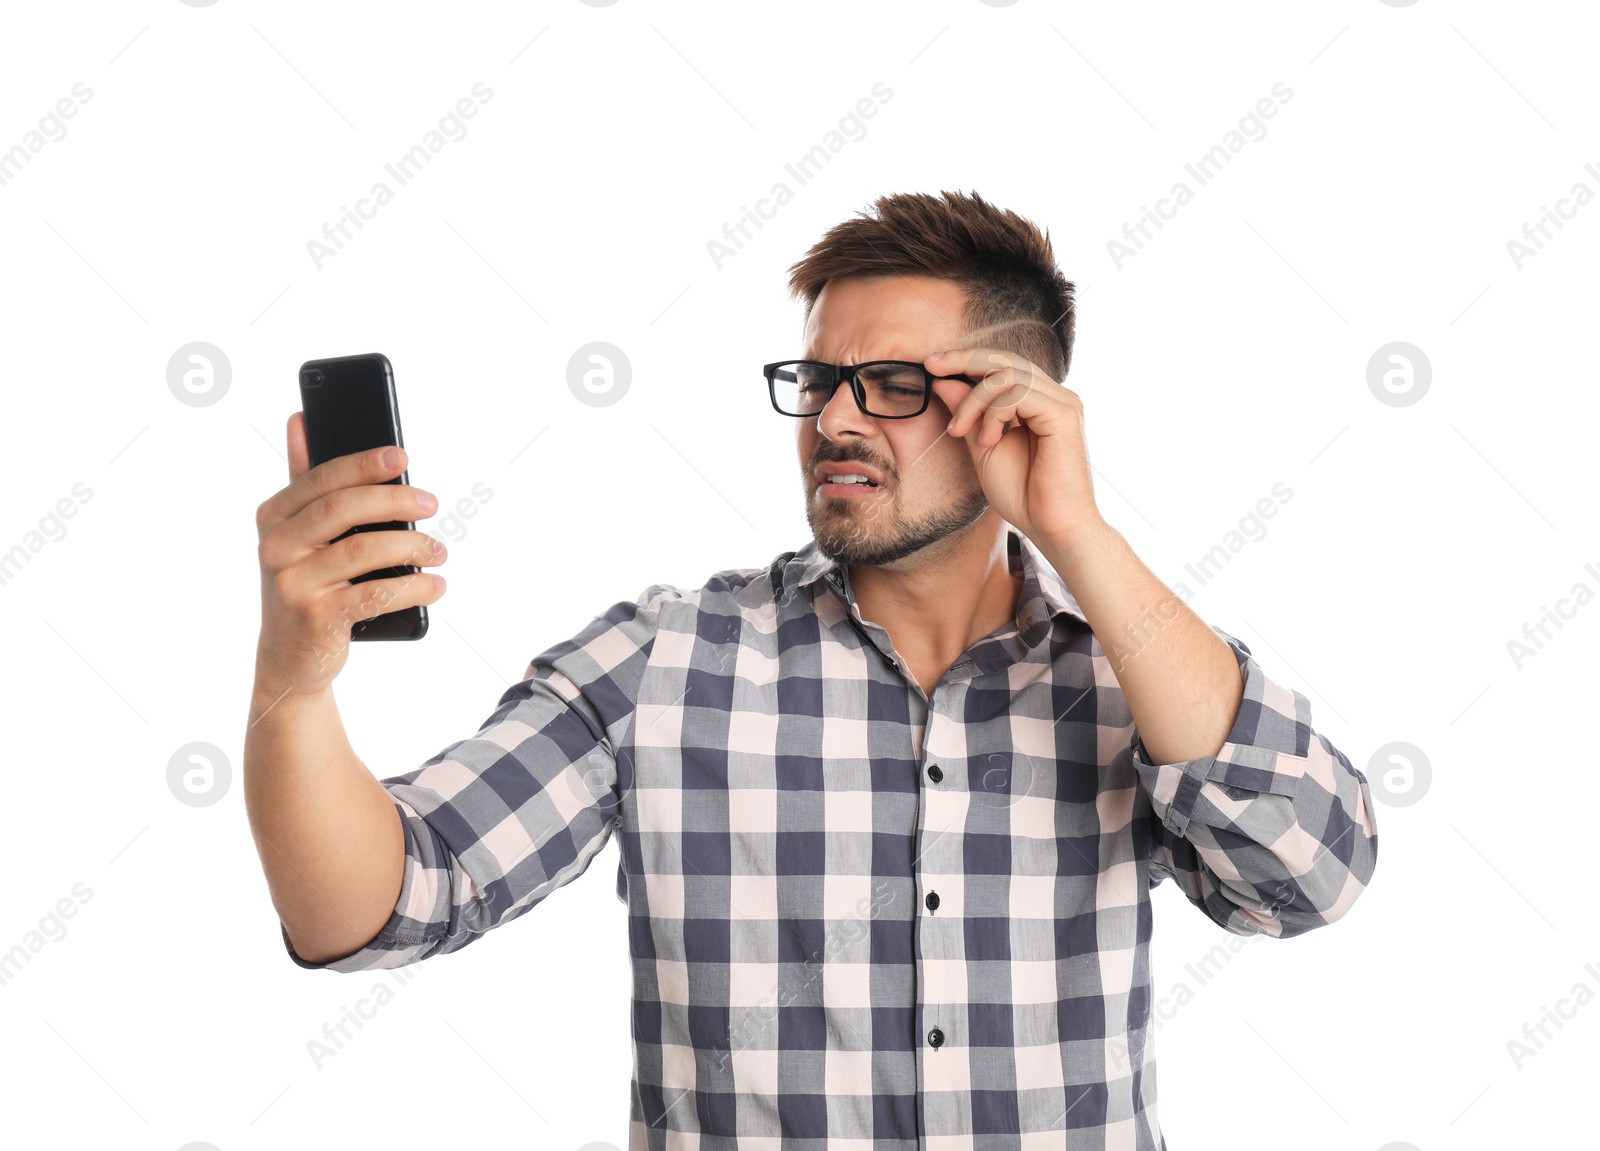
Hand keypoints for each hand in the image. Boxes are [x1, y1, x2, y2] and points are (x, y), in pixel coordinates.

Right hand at [252, 412, 446, 703]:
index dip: (363, 463)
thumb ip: (305, 481)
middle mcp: (276, 547)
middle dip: (394, 500)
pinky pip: (374, 595)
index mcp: (273, 517)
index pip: (321, 479)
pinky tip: (435, 585)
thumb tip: (301, 419)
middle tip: (432, 503)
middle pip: (342, 509)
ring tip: (439, 551)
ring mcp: (293, 584)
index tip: (402, 456)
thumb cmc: (306, 583)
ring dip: (411, 547)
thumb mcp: (299, 533)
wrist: (291, 656)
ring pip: (362, 551)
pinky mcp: (317, 619)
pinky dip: (412, 588)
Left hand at [926, 347, 1103, 545]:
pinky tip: (989, 440)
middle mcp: (1054, 396)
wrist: (1052, 527)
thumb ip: (968, 413)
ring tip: (962, 432)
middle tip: (932, 368)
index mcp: (1038, 402)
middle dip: (963, 360)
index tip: (932, 366)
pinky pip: (1019, 393)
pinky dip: (994, 413)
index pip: (1002, 365)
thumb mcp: (982, 448)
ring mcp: (1062, 402)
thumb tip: (943, 381)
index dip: (966, 360)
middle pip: (1005, 359)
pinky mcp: (1064, 414)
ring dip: (974, 401)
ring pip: (1007, 374)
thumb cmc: (1023, 495)